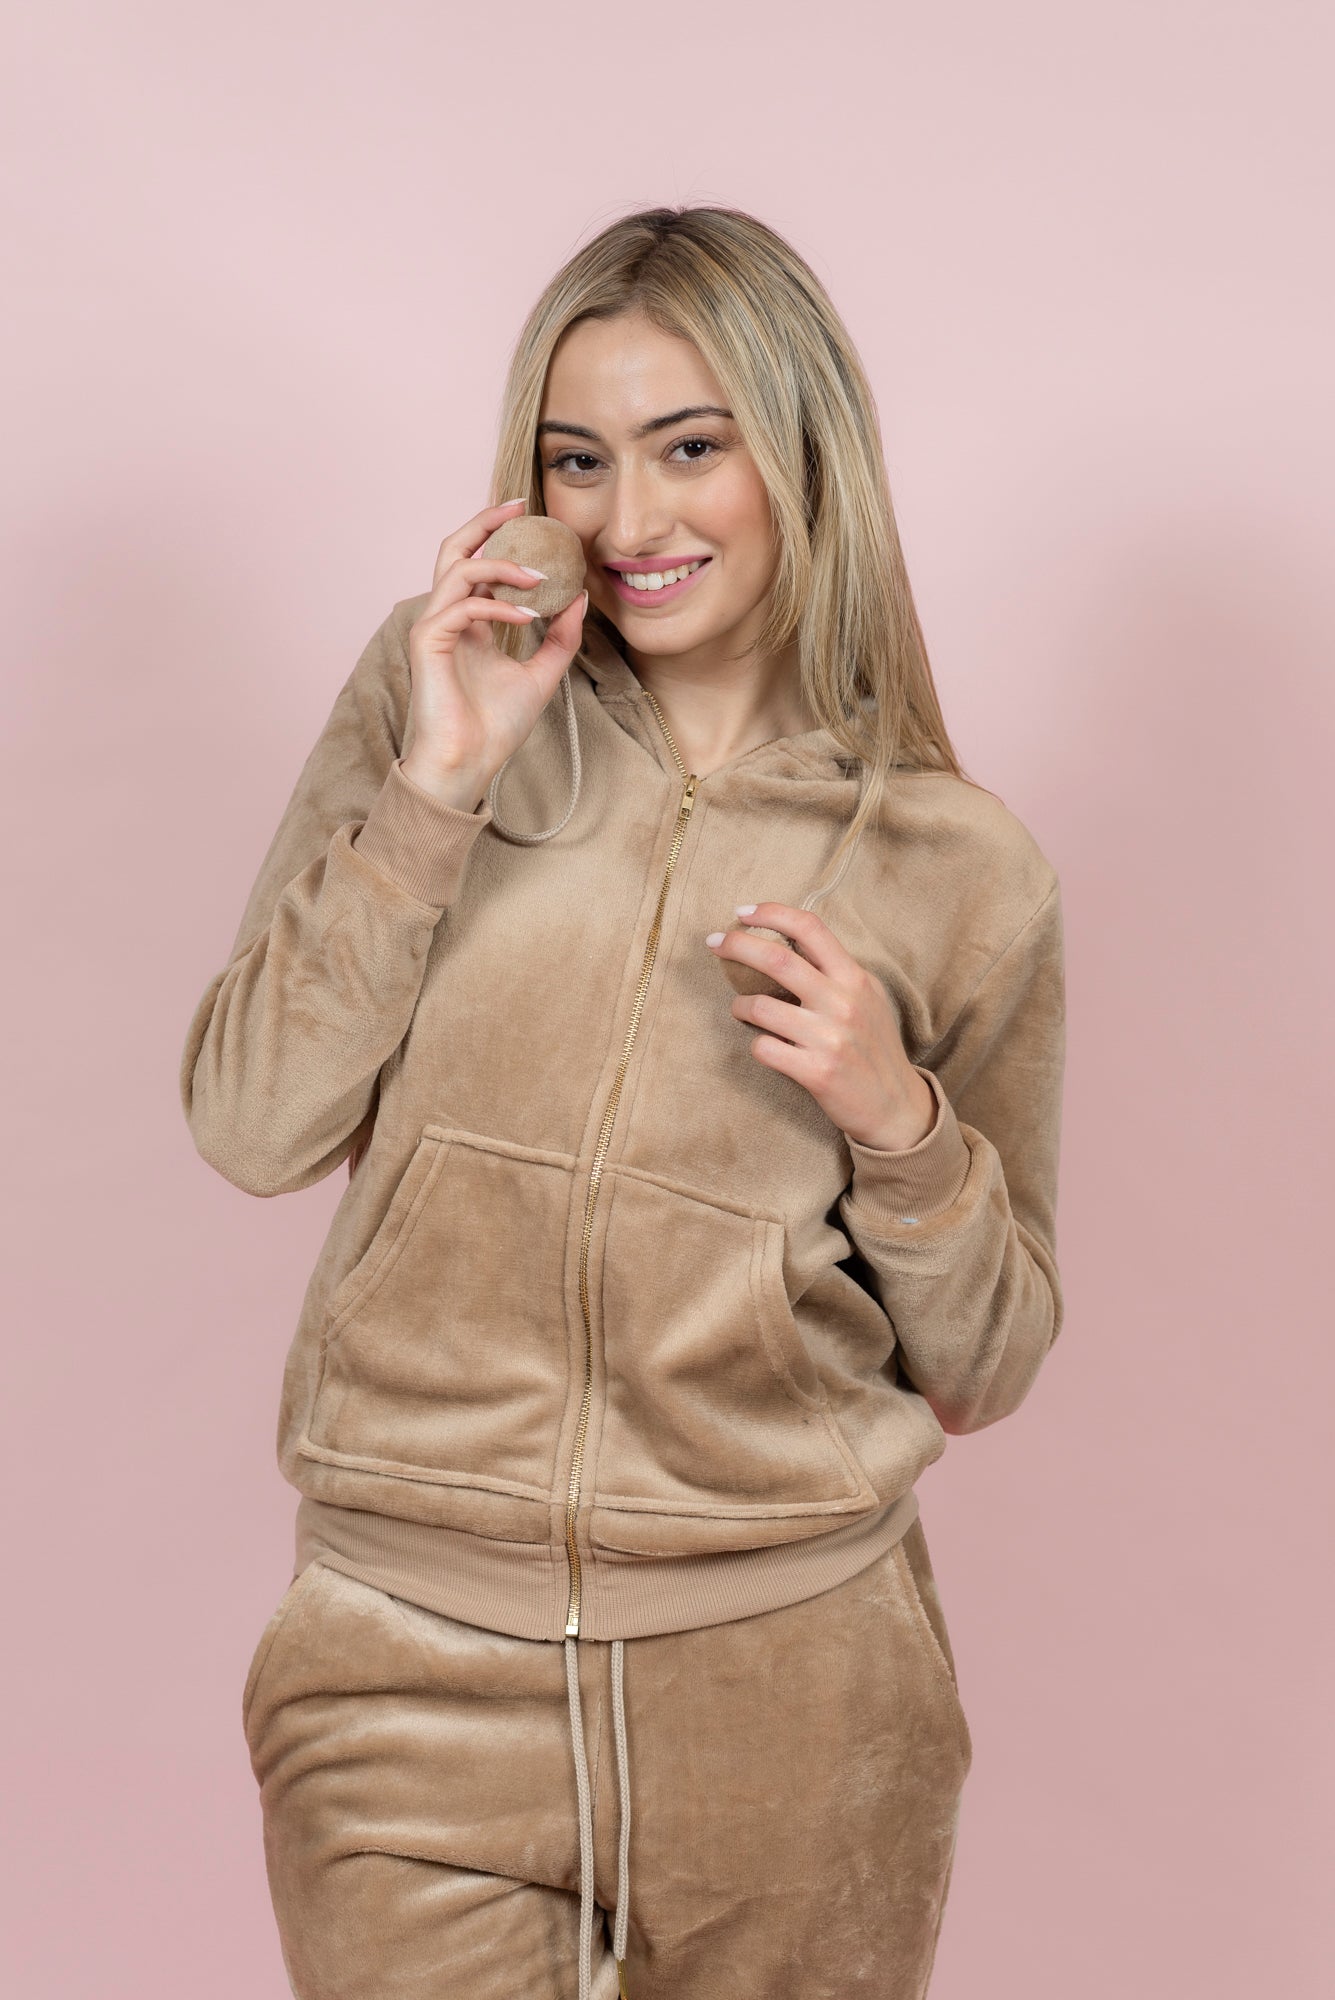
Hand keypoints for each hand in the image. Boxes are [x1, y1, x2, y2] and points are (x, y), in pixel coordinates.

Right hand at [402, 498, 587, 801]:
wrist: (469, 764)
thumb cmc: (496, 727)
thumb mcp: (543, 675)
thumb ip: (560, 637)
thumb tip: (579, 597)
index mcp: (470, 622)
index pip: (480, 564)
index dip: (500, 536)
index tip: (530, 516)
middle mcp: (449, 617)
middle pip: (456, 549)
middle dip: (486, 522)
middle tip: (520, 507)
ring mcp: (434, 627)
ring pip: (458, 569)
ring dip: (501, 565)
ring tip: (538, 578)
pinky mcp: (427, 642)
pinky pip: (461, 606)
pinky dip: (496, 606)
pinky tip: (527, 618)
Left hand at [705, 902, 937, 1150]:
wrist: (896, 1107)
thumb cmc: (873, 1048)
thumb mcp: (866, 999)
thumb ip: (834, 972)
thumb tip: (788, 940)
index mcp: (854, 978)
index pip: (810, 928)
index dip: (771, 913)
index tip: (743, 913)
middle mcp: (843, 1003)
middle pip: (777, 959)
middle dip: (737, 945)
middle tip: (714, 943)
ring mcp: (829, 1038)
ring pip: (760, 1007)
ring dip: (740, 1005)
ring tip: (741, 1009)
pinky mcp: (816, 1072)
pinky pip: (763, 1048)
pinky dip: (756, 1044)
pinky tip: (765, 1046)